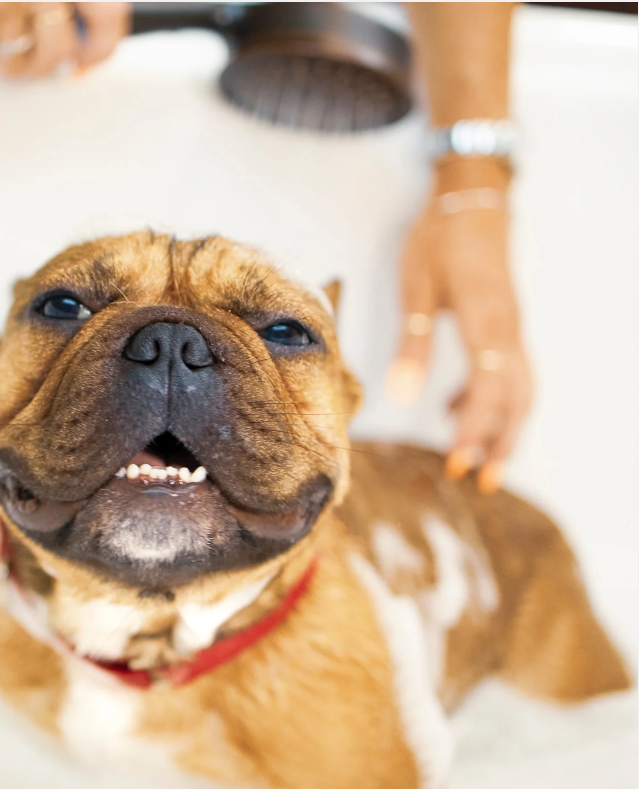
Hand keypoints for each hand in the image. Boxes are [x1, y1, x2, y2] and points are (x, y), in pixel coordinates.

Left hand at [386, 160, 532, 493]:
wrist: (473, 197)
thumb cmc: (441, 238)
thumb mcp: (416, 286)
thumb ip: (412, 342)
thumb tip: (398, 394)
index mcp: (487, 326)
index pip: (488, 393)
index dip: (475, 432)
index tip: (457, 464)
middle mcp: (508, 332)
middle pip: (516, 400)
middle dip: (500, 443)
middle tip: (482, 481)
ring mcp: (512, 328)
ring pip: (518, 390)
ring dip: (503, 427)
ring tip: (482, 462)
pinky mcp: (505, 322)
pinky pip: (508, 371)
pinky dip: (490, 398)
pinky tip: (454, 409)